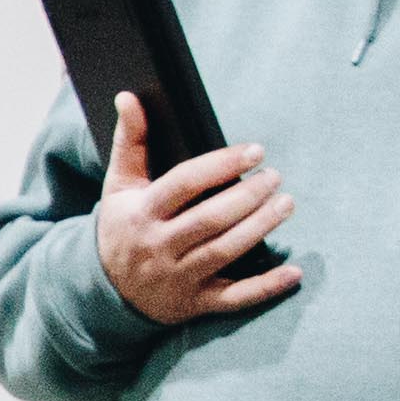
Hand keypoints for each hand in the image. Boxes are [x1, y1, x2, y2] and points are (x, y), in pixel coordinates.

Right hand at [90, 95, 299, 325]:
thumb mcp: (119, 185)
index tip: (255, 151)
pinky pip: (234, 298)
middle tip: (275, 177)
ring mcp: (177, 278)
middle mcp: (158, 247)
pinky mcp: (194, 303)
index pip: (184, 184)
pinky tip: (294, 273)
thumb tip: (128, 97)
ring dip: (260, 228)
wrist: (106, 292)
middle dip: (248, 196)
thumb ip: (129, 141)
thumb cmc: (122, 227)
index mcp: (141, 213)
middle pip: (210, 219)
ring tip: (286, 203)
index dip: (221, 165)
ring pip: (224, 252)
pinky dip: (265, 288)